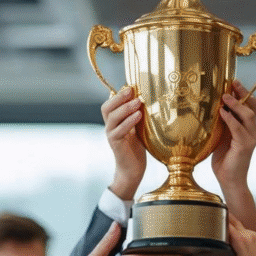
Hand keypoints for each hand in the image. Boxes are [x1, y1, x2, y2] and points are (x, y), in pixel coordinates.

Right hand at [103, 86, 146, 200]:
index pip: (111, 103)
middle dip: (119, 97)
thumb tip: (148, 98)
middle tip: (132, 89)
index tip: (132, 86)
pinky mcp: (115, 143)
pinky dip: (129, 121)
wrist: (132, 170)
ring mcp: (111, 134)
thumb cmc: (137, 148)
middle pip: (107, 107)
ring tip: (138, 102)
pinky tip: (138, 116)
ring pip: (112, 117)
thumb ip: (138, 115)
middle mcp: (110, 126)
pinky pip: (119, 130)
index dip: (119, 94)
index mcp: (114, 121)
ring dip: (125, 107)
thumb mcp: (139, 128)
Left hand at [211, 79, 255, 190]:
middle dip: (243, 93)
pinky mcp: (246, 146)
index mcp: (247, 127)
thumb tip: (214, 106)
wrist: (229, 179)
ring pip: (248, 115)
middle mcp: (253, 131)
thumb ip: (222, 122)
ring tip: (225, 96)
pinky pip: (238, 128)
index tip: (232, 82)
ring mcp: (251, 138)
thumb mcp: (221, 136)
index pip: (250, 105)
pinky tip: (222, 113)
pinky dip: (230, 119)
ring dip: (236, 104)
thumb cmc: (223, 159)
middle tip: (232, 83)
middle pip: (253, 106)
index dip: (243, 93)